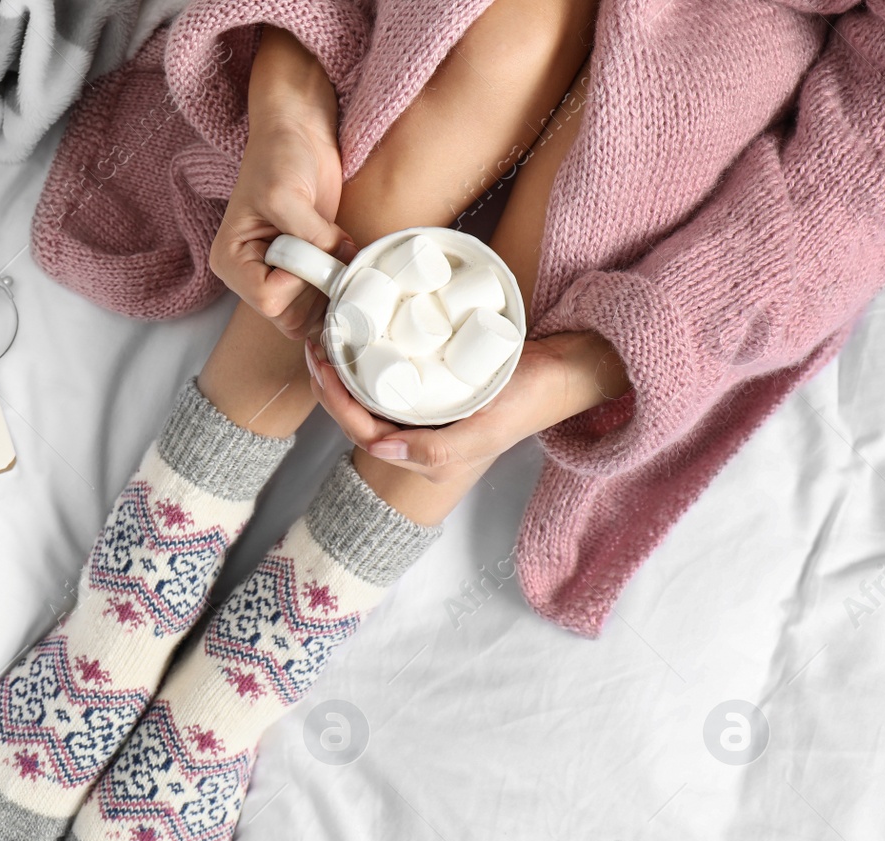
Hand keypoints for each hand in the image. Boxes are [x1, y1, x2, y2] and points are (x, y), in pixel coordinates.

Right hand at [209, 29, 349, 339]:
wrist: (300, 129)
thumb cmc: (280, 154)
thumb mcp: (286, 195)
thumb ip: (310, 238)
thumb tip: (341, 268)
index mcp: (232, 261)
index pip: (268, 301)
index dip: (299, 282)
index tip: (319, 251)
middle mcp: (251, 275)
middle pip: (289, 316)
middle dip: (319, 294)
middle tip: (340, 259)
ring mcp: (281, 274)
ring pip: (309, 315)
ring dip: (335, 296)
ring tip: (350, 262)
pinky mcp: (307, 268)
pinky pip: (323, 303)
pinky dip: (342, 295)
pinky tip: (354, 274)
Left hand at [307, 330, 630, 482]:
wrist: (567, 371)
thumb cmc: (530, 398)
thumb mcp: (486, 426)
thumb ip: (438, 448)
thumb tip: (382, 448)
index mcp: (428, 457)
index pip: (362, 432)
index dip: (335, 401)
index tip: (323, 361)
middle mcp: (422, 440)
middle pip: (358, 417)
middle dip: (330, 385)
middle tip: (316, 344)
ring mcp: (429, 416)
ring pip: (370, 401)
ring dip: (345, 373)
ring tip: (329, 340)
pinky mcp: (437, 392)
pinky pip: (390, 383)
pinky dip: (369, 364)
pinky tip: (360, 340)